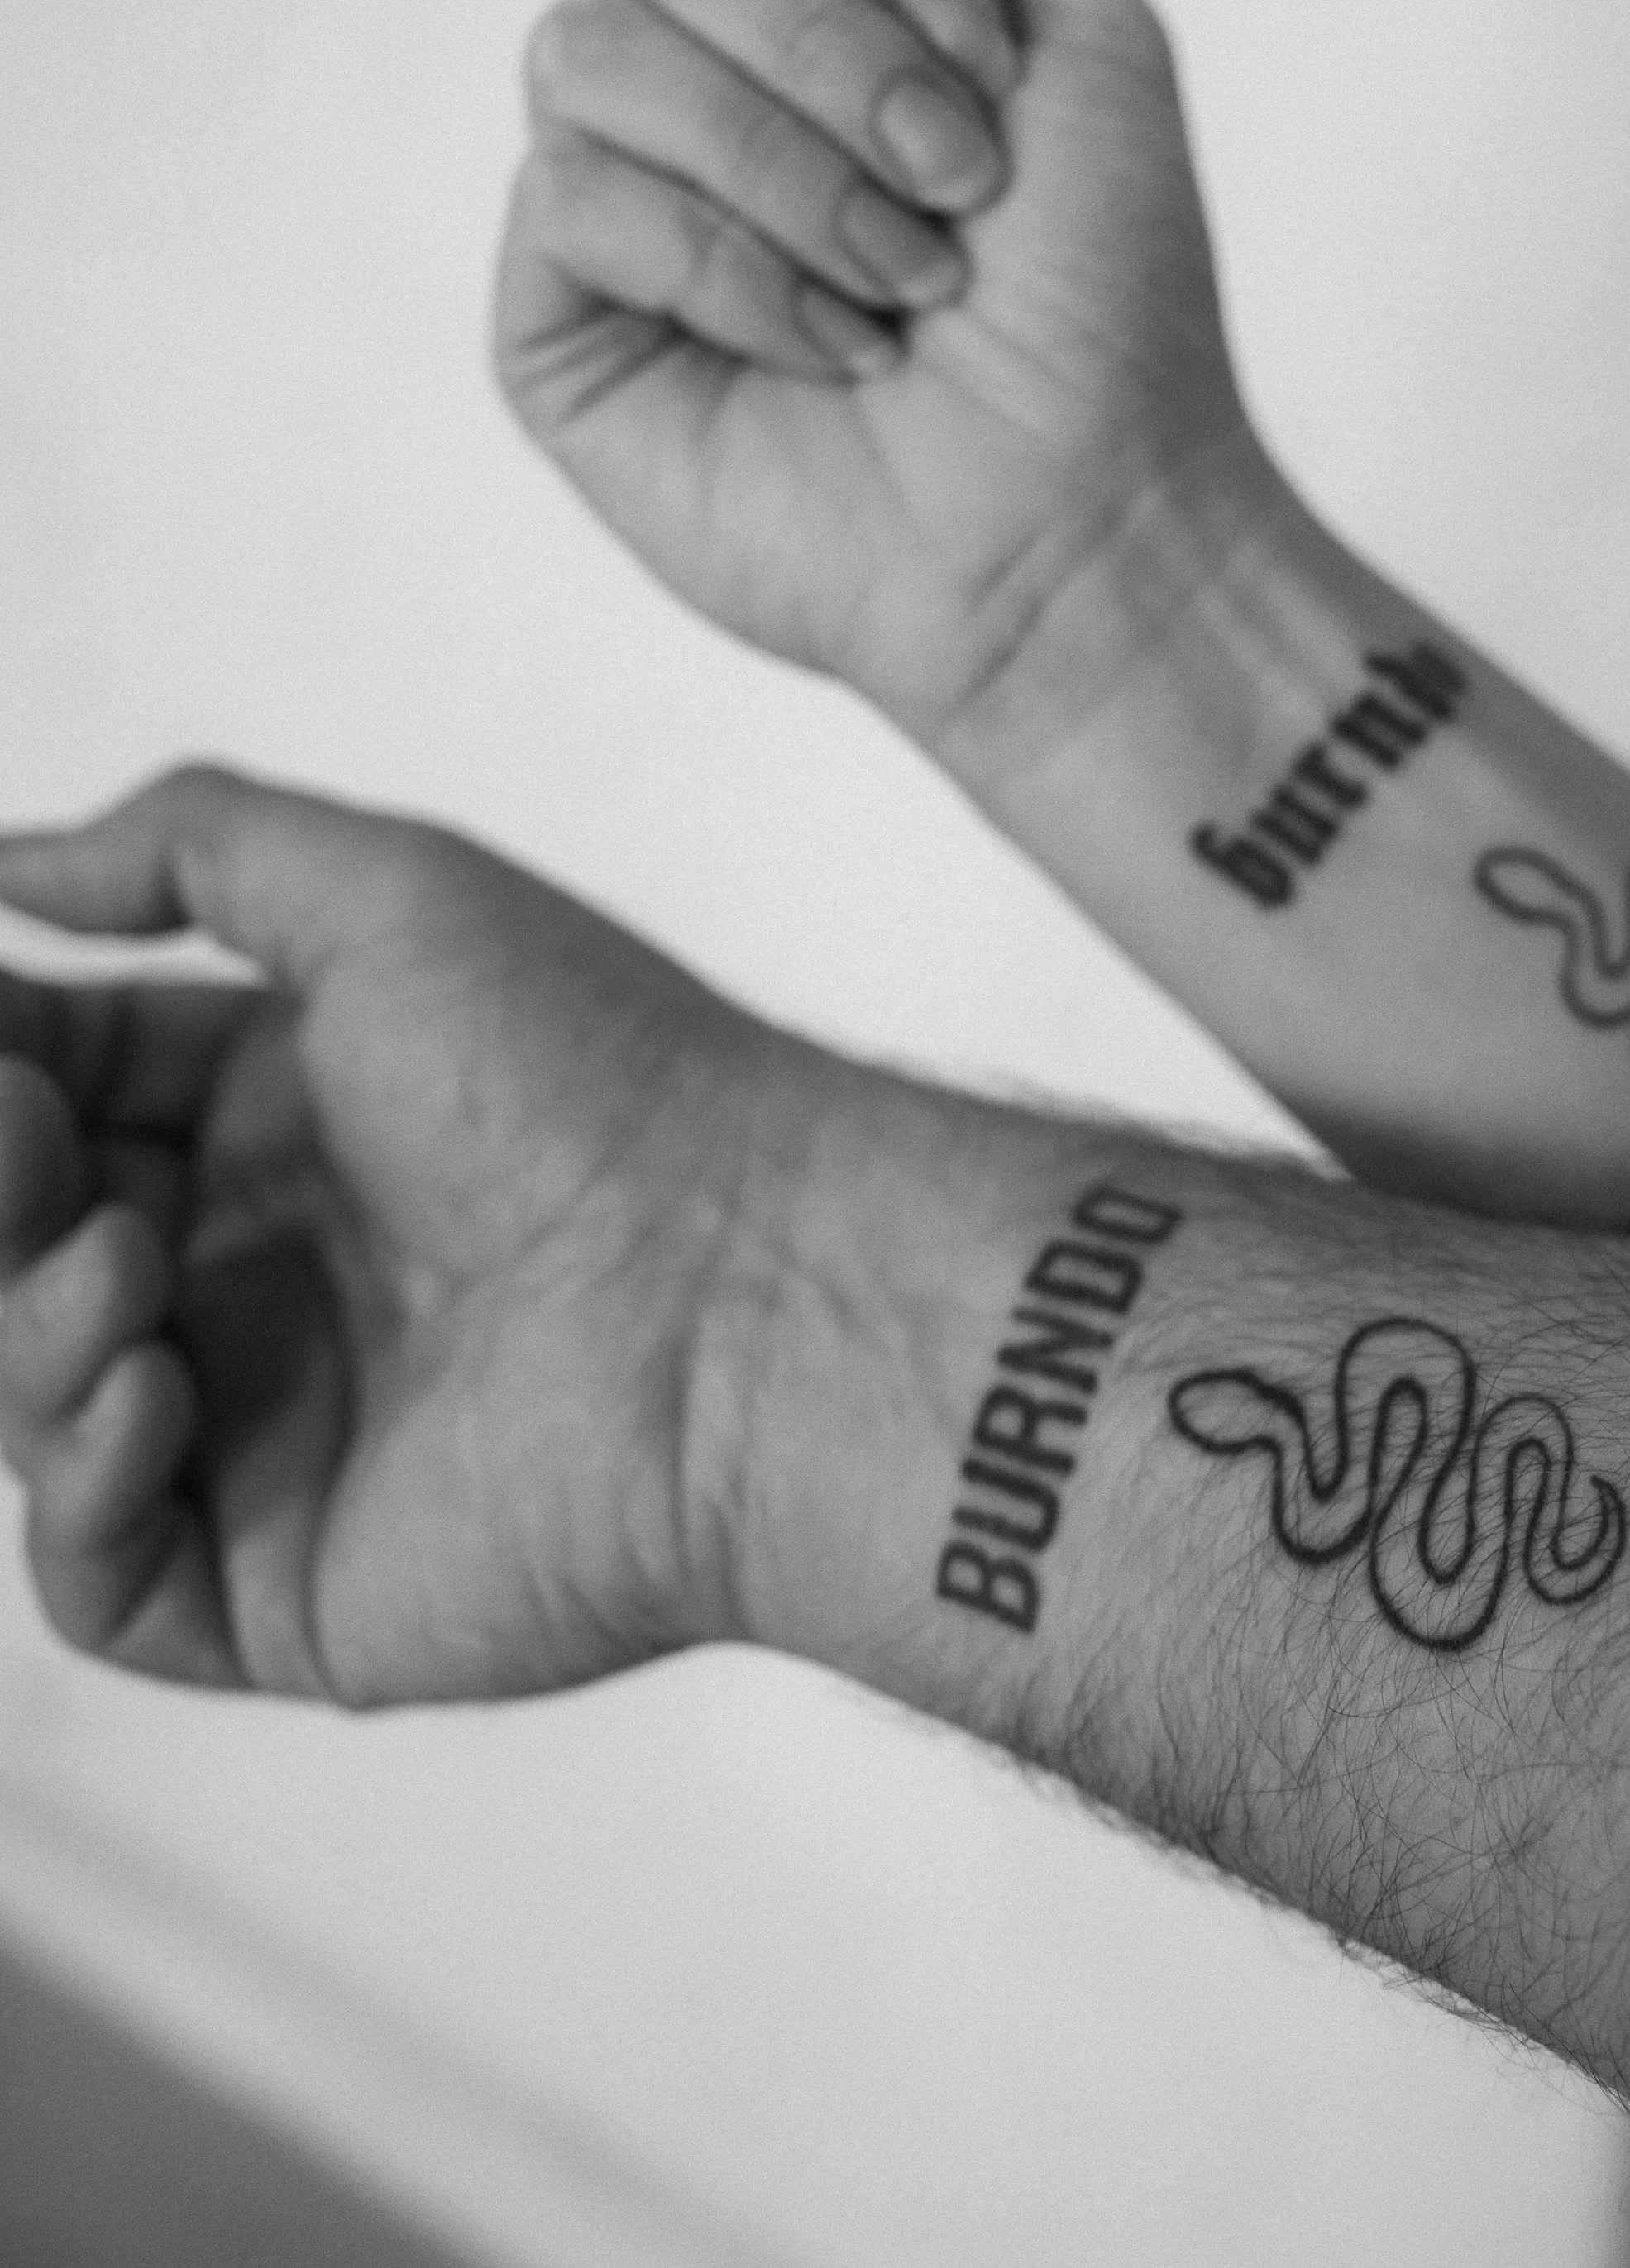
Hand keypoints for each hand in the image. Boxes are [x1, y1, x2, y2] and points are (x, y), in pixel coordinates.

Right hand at [0, 767, 770, 1703]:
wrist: (746, 1286)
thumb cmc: (598, 1079)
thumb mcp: (390, 895)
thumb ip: (191, 847)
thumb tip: (6, 865)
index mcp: (276, 1118)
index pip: (52, 1089)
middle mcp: (259, 1273)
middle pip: (19, 1243)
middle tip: (14, 1140)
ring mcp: (265, 1438)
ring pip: (31, 1401)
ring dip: (24, 1324)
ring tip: (122, 1262)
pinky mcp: (284, 1590)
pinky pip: (101, 1574)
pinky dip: (80, 1489)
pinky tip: (151, 1396)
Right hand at [496, 0, 1262, 761]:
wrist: (1085, 530)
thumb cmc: (1105, 309)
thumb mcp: (1084, 37)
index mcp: (805, 16)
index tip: (997, 92)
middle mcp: (694, 92)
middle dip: (836, 60)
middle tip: (955, 198)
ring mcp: (615, 209)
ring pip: (590, 47)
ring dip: (785, 167)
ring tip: (898, 287)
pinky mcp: (557, 330)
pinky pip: (568, 195)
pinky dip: (727, 268)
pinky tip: (830, 355)